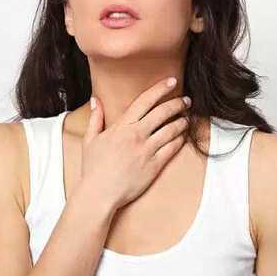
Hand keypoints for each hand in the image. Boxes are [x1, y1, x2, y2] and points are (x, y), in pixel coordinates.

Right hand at [79, 77, 190, 211]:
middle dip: (177, 103)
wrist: (99, 194)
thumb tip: (96, 100)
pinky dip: (180, 140)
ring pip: (171, 129)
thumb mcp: (90, 139)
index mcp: (122, 126)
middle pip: (162, 112)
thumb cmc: (93, 167)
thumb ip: (96, 118)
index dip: (160, 89)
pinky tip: (183, 136)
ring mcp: (147, 150)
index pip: (145, 101)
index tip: (172, 81)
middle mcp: (137, 135)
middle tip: (186, 100)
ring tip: (186, 117)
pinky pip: (172, 149)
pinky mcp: (154, 165)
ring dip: (182, 121)